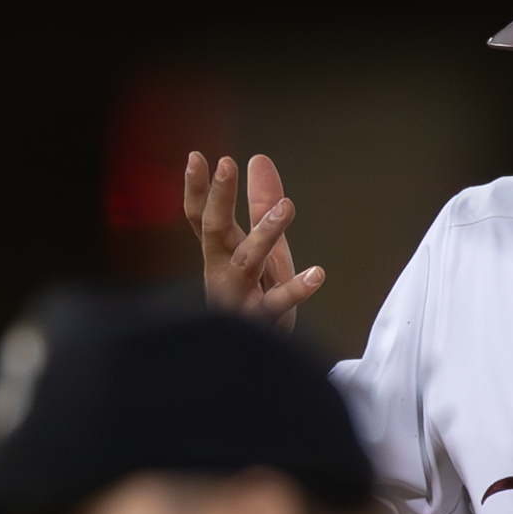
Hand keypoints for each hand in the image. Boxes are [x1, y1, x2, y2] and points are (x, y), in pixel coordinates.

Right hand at [183, 151, 324, 331]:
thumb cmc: (253, 294)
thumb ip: (260, 204)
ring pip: (247, 261)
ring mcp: (240, 295)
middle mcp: (223, 271)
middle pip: (215, 231)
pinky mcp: (262, 320)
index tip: (196, 156)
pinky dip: (297, 288)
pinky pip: (278, 302)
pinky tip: (317, 273)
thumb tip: (258, 159)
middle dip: (219, 198)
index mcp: (219, 253)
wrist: (249, 358)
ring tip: (286, 206)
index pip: (200, 217)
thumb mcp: (261, 245)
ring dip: (264, 233)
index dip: (195, 187)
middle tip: (226, 165)